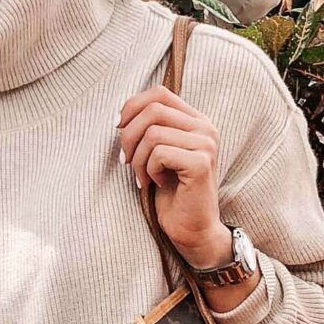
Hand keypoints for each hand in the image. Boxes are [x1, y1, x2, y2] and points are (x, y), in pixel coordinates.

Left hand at [118, 85, 229, 271]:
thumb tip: (120, 116)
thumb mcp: (157, 154)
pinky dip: (149, 170)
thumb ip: (149, 129)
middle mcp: (206, 128)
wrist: (192, 229)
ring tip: (142, 177)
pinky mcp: (200, 163)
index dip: (133, 105)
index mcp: (197, 121)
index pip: (159, 93)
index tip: (117, 127)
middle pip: (153, 110)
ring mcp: (206, 144)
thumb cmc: (172, 193)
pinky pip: (159, 153)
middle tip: (125, 161)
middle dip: (129, 136)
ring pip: (153, 133)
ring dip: (138, 159)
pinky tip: (156, 184)